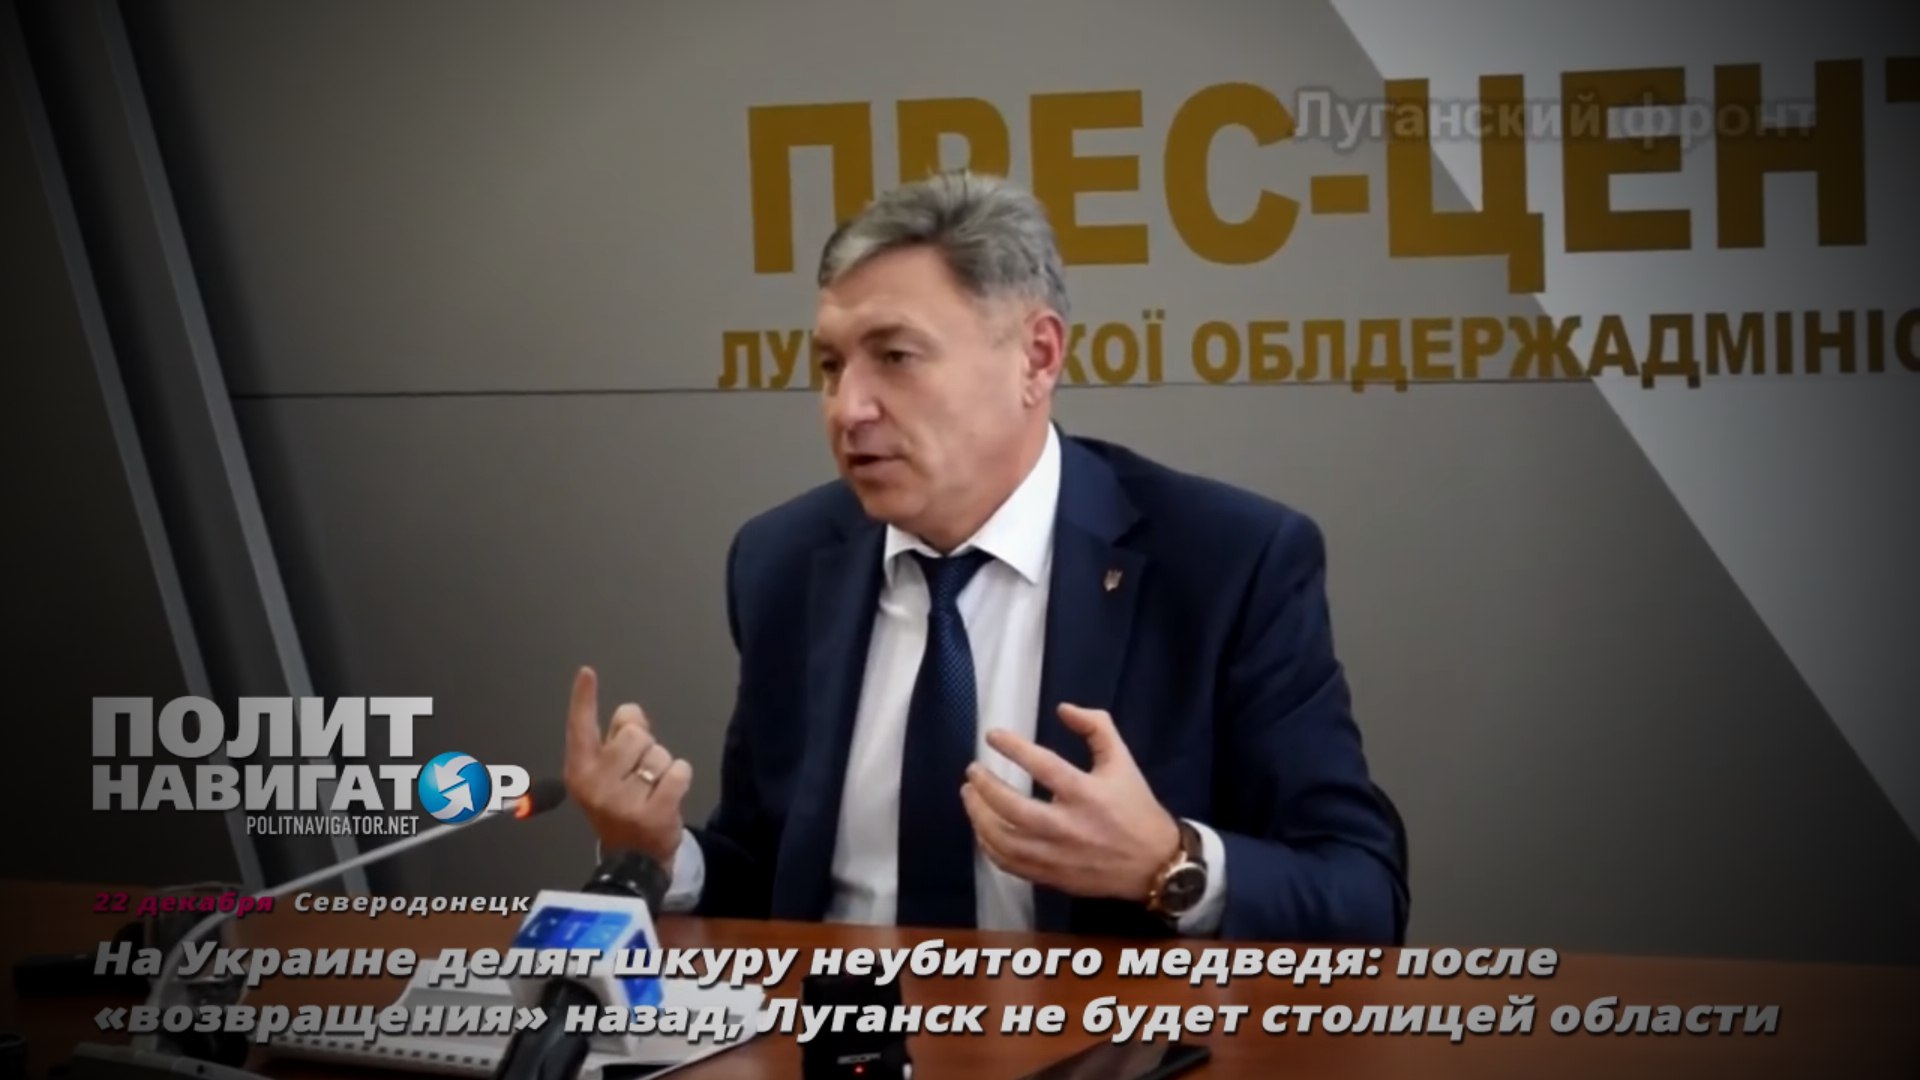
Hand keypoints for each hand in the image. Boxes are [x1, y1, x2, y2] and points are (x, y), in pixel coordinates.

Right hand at [562, 666, 691, 865]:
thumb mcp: (608, 774)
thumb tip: (632, 712)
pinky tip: (669, 794)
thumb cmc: (621, 805)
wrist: (632, 860)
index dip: (583, 699)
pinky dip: (681, 777)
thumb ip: (616, 739)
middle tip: (641, 771)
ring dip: (663, 765)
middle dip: (645, 745)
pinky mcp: (653, 814)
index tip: (587, 672)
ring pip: (659, 752)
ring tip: (652, 788)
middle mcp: (596, 785)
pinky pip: (679, 771)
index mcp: (580, 771)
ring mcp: (623, 802)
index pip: (580, 728)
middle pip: (634, 734)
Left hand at [961, 703, 1181, 901]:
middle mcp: (1068, 826)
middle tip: (972, 771)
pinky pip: (1009, 864)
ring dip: (979, 816)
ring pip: (1004, 840)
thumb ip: (1097, 727)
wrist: (1154, 863)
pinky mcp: (1051, 876)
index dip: (1013, 747)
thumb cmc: (1136, 806)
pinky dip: (989, 846)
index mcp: (1087, 794)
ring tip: (970, 796)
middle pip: (1012, 807)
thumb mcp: (1123, 760)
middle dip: (985, 787)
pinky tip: (982, 829)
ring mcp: (1057, 855)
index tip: (992, 735)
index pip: (1042, 765)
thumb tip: (1063, 709)